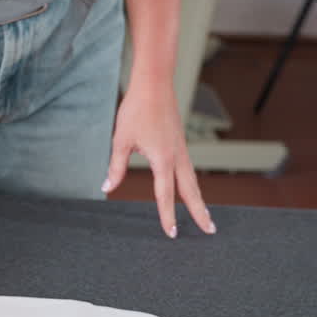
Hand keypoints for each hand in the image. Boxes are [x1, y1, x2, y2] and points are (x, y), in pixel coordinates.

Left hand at [103, 83, 214, 237]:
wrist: (154, 84)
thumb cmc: (136, 110)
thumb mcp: (121, 141)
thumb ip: (116, 167)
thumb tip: (107, 187)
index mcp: (162, 159)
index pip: (166, 195)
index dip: (168, 215)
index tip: (173, 233)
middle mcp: (176, 156)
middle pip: (190, 191)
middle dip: (199, 212)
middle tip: (209, 230)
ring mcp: (181, 150)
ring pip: (192, 180)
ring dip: (198, 199)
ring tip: (205, 216)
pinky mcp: (180, 144)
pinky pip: (187, 169)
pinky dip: (191, 184)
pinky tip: (190, 190)